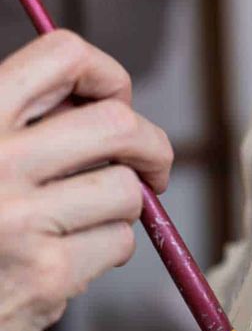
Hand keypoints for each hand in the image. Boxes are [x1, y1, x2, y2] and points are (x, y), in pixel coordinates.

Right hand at [0, 31, 172, 330]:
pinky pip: (118, 242)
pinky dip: (110, 250)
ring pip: (126, 190)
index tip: (117, 102)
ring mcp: (18, 218)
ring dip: (125, 208)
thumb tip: (110, 101)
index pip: (63, 55)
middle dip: (152, 146)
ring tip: (92, 222)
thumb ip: (25, 124)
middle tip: (154, 167)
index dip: (108, 75)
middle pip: (116, 124)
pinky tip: (74, 258)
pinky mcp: (45, 274)